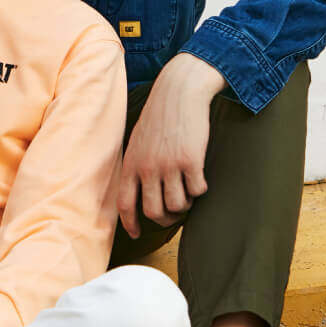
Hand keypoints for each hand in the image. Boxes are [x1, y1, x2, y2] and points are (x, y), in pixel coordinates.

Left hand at [117, 53, 225, 237]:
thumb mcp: (138, 141)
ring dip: (185, 205)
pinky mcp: (191, 160)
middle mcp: (147, 167)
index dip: (131, 224)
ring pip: (177, 205)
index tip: (138, 234)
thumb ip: (136, 165)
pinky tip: (200, 179)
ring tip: (188, 193)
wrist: (179, 93)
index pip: (125, 204)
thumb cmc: (160, 117)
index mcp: (131, 164)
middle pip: (154, 212)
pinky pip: (197, 191)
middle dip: (166, 219)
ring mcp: (169, 165)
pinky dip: (200, 190)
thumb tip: (138, 193)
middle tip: (174, 214)